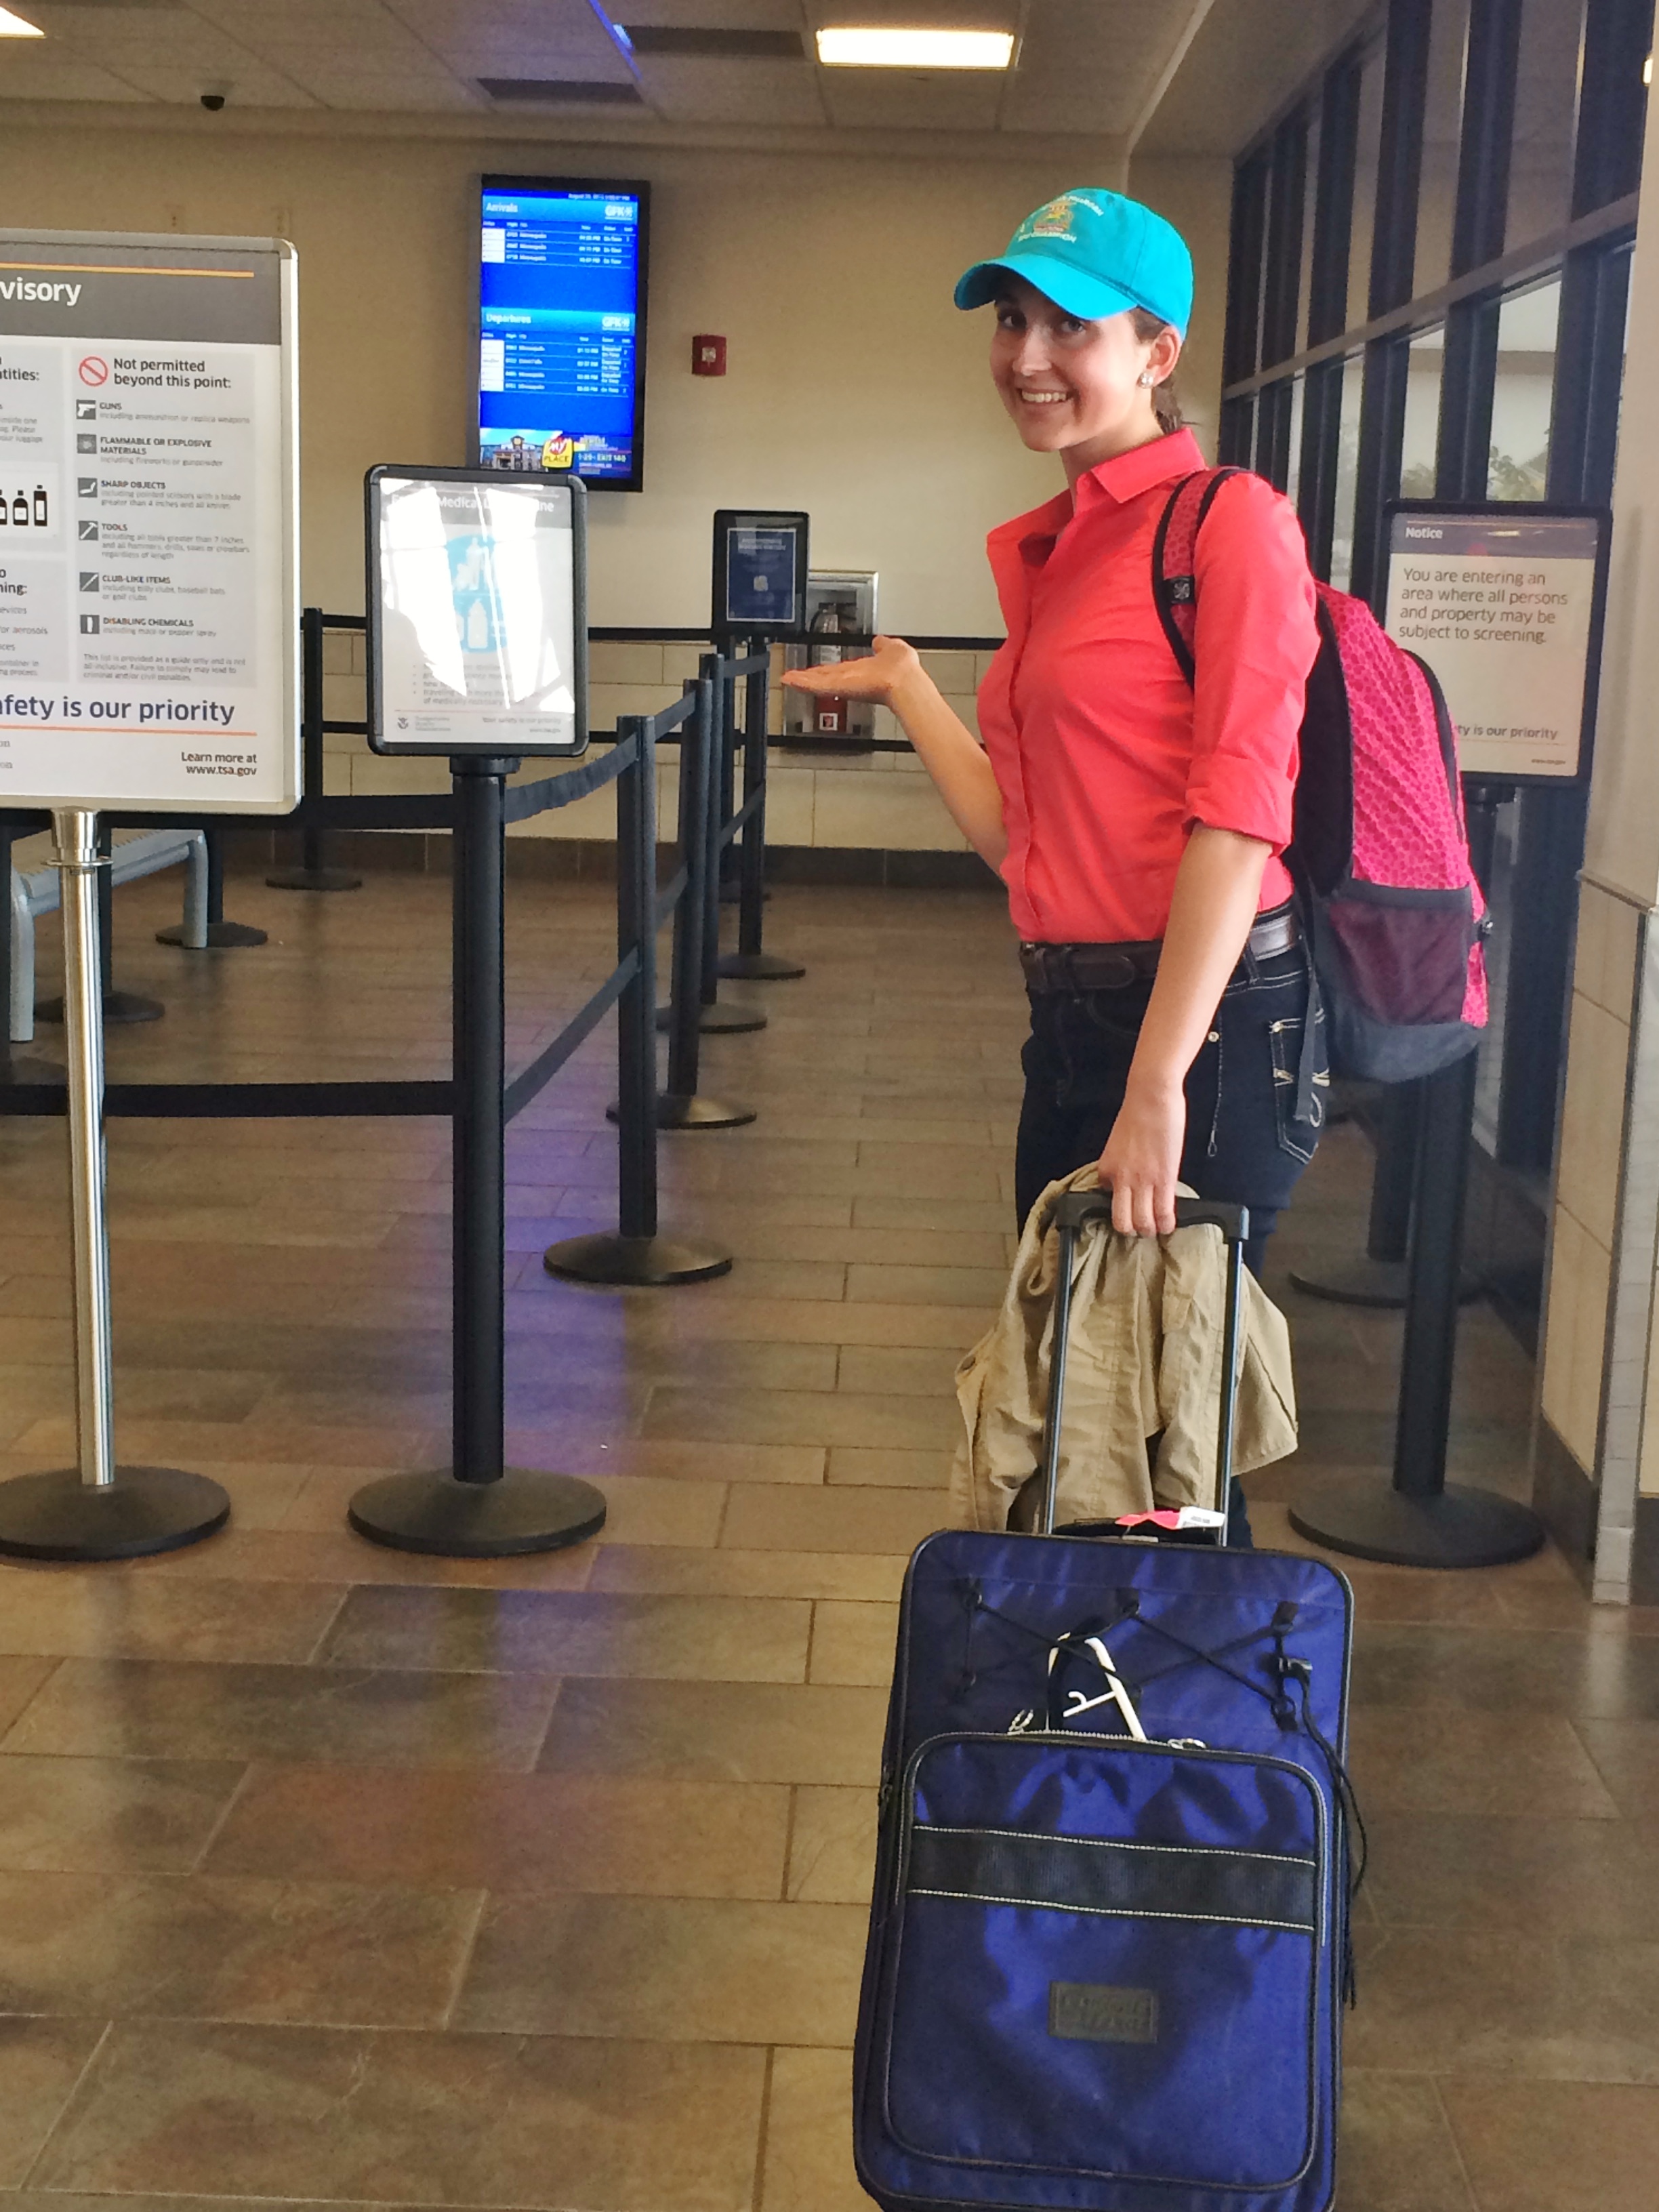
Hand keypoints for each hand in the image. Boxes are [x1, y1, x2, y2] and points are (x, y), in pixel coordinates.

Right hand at [779, 633, 920, 708]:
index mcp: (863, 670)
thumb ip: (883, 645)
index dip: (827, 670)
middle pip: (825, 677)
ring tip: (787, 679)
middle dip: (809, 677)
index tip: (816, 670)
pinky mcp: (838, 685)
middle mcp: (851, 678)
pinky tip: (789, 680)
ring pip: (818, 681)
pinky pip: (817, 684)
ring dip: (801, 680)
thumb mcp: (892, 648)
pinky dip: (802, 682)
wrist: (903, 681)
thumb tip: (880, 640)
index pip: (840, 670)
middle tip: (794, 678)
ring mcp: (844, 683)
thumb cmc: (902, 668)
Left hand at [1097, 1083, 1185, 1237]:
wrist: (1151, 1097)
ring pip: (1141, 1223)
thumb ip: (1119, 1163)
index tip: (1130, 1206)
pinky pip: (1163, 1212)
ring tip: (1156, 1229)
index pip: (1106, 1199)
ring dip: (1150, 1230)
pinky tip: (1169, 1225)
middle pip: (1121, 1221)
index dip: (1121, 1204)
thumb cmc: (1136, 1113)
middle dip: (1131, 1230)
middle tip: (1140, 1228)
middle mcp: (1120, 1180)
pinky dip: (1166, 1224)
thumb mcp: (1117, 1143)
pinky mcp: (1164, 1180)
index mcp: (1106, 1169)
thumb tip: (1125, 1179)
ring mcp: (1142, 1182)